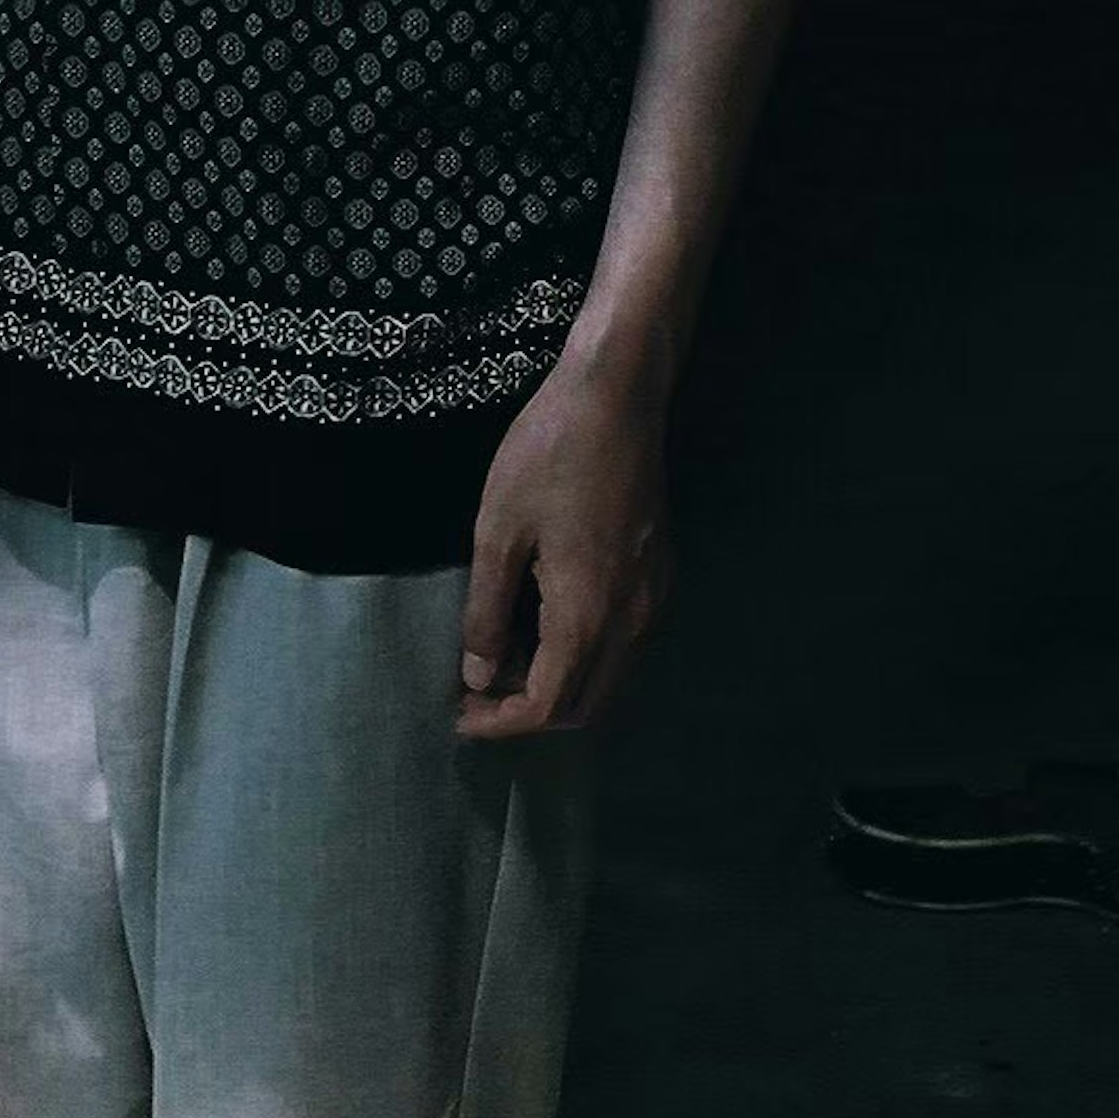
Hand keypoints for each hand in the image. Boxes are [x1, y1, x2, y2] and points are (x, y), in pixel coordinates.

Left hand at [457, 358, 673, 739]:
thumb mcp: (497, 531)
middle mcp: (632, 619)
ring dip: (555, 689)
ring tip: (500, 664)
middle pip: (584, 708)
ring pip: (607, 681)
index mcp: (588, 613)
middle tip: (476, 696)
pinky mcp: (658, 578)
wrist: (618, 394)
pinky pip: (621, 648)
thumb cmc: (548, 452)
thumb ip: (485, 611)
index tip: (460, 715)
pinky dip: (580, 660)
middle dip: (527, 715)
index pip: (547, 705)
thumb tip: (476, 673)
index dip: (500, 723)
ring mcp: (653, 599)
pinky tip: (539, 631)